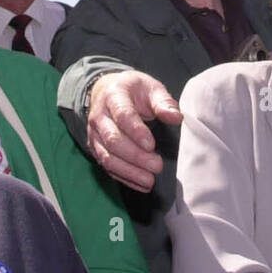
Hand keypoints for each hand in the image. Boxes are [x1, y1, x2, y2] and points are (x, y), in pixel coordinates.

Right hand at [87, 70, 181, 192]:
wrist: (106, 90)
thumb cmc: (133, 90)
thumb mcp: (150, 88)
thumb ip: (163, 102)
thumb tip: (176, 118)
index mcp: (113, 96)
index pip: (123, 115)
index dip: (136, 131)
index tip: (152, 145)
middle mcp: (99, 116)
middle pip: (113, 140)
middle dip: (135, 156)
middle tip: (157, 165)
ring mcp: (95, 134)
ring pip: (107, 156)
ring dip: (129, 171)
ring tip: (150, 180)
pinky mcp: (95, 148)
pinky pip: (106, 166)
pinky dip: (123, 177)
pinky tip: (141, 185)